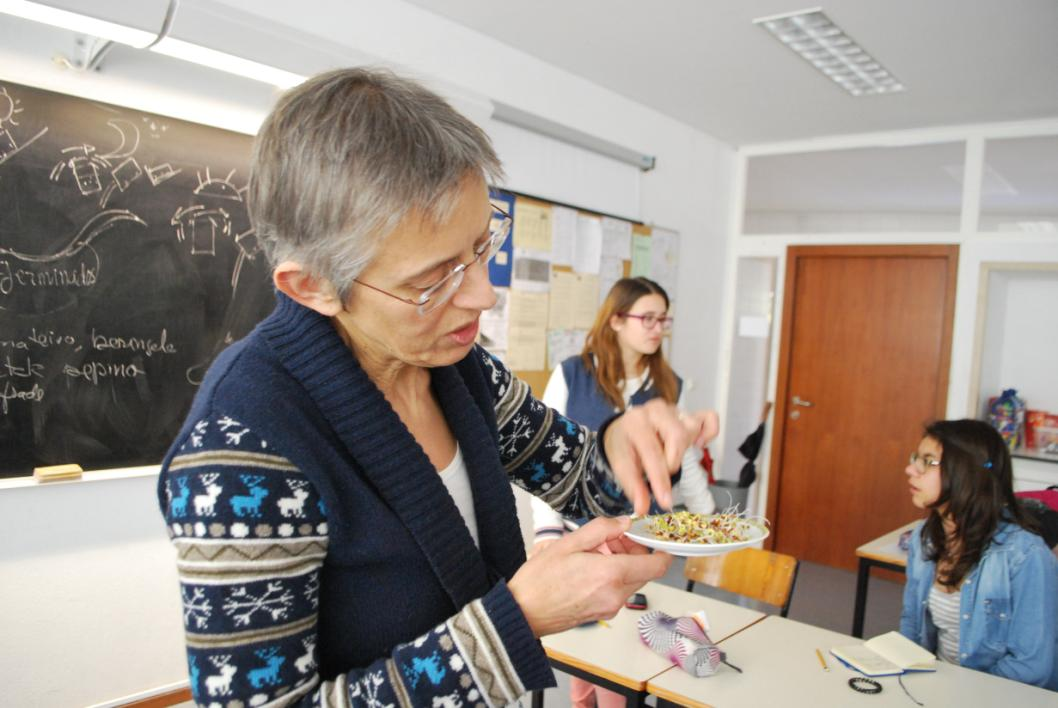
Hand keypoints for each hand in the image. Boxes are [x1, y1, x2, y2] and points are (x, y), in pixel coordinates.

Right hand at [508, 516, 671, 636]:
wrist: (523, 612)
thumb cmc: (539, 580)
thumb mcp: (569, 543)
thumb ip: (601, 530)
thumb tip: (623, 523)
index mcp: (611, 575)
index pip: (657, 565)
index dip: (660, 550)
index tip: (652, 539)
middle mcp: (616, 595)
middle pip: (644, 571)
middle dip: (633, 552)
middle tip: (611, 539)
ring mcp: (609, 607)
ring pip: (631, 581)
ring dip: (622, 564)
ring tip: (594, 553)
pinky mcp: (602, 615)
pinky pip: (618, 592)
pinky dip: (613, 577)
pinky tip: (590, 568)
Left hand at [603, 400, 719, 515]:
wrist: (625, 430)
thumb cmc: (625, 447)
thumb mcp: (622, 466)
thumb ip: (633, 487)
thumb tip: (642, 509)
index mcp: (635, 421)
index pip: (652, 451)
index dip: (660, 479)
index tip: (665, 501)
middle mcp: (655, 410)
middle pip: (677, 436)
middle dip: (672, 461)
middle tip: (664, 471)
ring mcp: (674, 410)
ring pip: (691, 428)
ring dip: (684, 450)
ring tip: (672, 457)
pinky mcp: (688, 413)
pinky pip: (708, 418)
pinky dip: (709, 433)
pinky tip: (697, 445)